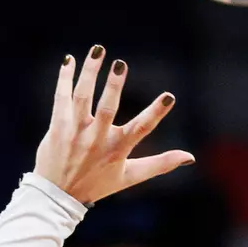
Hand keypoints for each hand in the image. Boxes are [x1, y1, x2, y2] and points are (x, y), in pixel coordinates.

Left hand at [32, 46, 193, 203]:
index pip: (141, 129)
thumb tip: (190, 157)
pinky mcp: (57, 126)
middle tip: (121, 64)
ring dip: (89, 73)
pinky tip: (69, 60)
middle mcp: (96, 139)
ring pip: (82, 97)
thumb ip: (160, 164)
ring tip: (98, 51)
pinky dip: (64, 78)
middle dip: (114, 86)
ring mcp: (75, 131)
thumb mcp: (130, 177)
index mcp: (117, 150)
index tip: (169, 97)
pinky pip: (61, 97)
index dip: (156, 113)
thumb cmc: (97, 184)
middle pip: (107, 109)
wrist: (57, 195)